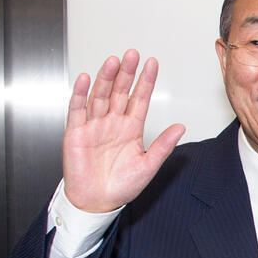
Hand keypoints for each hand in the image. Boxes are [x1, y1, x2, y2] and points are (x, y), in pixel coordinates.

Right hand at [62, 49, 185, 212]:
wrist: (97, 202)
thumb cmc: (121, 186)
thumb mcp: (148, 165)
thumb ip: (163, 145)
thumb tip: (181, 127)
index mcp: (131, 129)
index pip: (140, 99)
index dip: (145, 81)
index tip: (152, 63)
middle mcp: (112, 123)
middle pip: (120, 92)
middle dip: (126, 73)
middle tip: (132, 54)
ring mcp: (94, 125)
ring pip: (100, 96)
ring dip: (106, 78)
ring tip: (113, 61)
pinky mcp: (76, 132)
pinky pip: (77, 109)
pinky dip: (80, 94)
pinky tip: (85, 79)